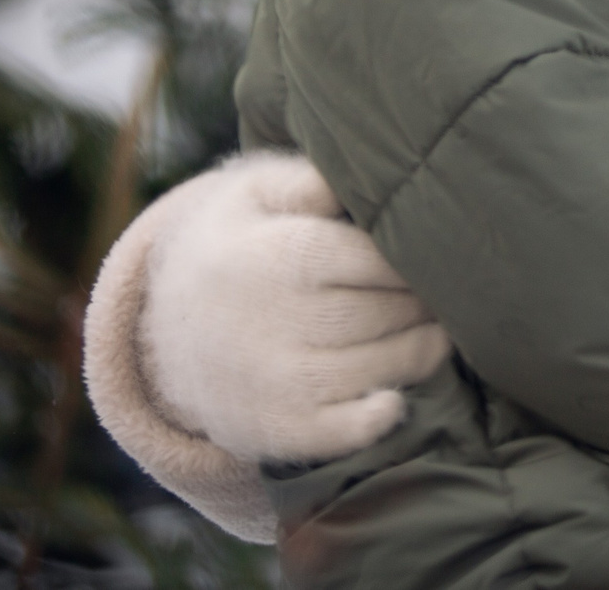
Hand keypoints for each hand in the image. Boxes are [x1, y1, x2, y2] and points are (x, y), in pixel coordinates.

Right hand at [140, 152, 450, 463]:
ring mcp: (278, 381)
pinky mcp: (280, 429)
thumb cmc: (235, 245)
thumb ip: (308, 180)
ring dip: (424, 350)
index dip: (418, 257)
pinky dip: (381, 416)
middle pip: (391, 310)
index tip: (442, 251)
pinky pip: (348, 431)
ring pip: (385, 365)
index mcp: (282, 256)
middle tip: (448, 292)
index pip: (384, 258)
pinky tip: (394, 398)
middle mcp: (279, 321)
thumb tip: (350, 178)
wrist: (160, 331)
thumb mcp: (254, 195)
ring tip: (438, 331)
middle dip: (427, 301)